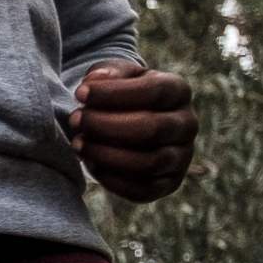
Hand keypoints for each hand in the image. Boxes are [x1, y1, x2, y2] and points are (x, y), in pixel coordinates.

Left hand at [69, 63, 195, 204]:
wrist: (131, 122)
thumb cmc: (120, 94)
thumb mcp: (115, 75)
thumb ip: (106, 72)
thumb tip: (95, 80)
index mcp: (178, 91)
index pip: (153, 91)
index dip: (113, 94)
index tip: (80, 94)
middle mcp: (187, 124)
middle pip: (151, 129)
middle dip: (105, 125)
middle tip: (75, 120)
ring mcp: (181, 156)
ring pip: (148, 162)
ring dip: (106, 155)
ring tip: (78, 144)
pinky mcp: (169, 183)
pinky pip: (143, 189)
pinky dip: (112, 180)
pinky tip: (90, 163)